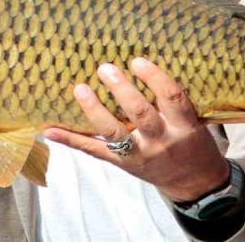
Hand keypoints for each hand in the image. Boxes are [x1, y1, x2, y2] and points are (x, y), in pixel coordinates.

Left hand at [44, 58, 231, 202]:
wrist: (194, 183)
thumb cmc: (192, 142)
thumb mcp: (193, 120)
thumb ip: (171, 100)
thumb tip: (140, 62)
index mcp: (183, 126)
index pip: (171, 98)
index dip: (154, 78)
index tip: (137, 61)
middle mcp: (161, 140)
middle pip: (140, 113)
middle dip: (122, 90)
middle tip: (105, 68)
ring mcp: (140, 154)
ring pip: (115, 132)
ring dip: (95, 110)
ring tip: (80, 88)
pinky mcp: (122, 164)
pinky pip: (94, 151)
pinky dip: (71, 140)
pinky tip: (50, 129)